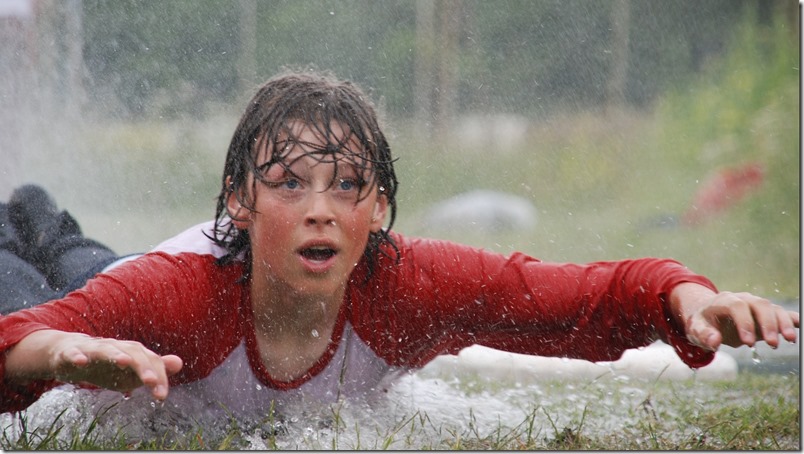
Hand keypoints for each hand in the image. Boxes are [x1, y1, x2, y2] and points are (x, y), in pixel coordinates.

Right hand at [5, 330, 182, 400]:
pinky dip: (78, 356)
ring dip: (115, 354)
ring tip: (124, 362)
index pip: (149, 362)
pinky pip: (74, 353)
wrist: (70, 352)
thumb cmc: (105, 364)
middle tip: (151, 381)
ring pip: (106, 349)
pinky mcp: (72, 352)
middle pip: (132, 353)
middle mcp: (115, 347)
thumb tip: (179, 362)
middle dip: (142, 367)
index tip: (161, 396)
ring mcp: (94, 348)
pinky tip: (82, 361)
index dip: (157, 377)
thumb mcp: (131, 370)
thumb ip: (154, 368)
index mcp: (131, 352)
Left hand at [670, 283, 798, 350]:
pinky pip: (782, 313)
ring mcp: (756, 305)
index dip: (744, 323)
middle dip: (768, 324)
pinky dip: (792, 319)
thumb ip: (703, 335)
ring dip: (783, 323)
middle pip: (760, 305)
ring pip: (773, 309)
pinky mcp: (766, 314)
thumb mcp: (696, 329)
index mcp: (725, 301)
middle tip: (773, 345)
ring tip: (790, 340)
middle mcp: (744, 300)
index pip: (738, 307)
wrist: (708, 315)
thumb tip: (714, 342)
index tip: (748, 343)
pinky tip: (799, 326)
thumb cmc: (702, 323)